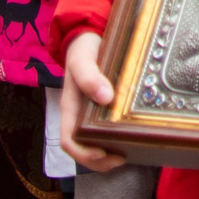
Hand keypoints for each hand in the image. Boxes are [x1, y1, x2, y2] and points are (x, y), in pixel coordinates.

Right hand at [57, 33, 126, 170]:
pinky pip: (104, 130)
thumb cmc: (83, 49)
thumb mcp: (82, 59)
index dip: (83, 153)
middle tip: (121, 160)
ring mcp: (89, 113)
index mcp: (70, 107)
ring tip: (126, 155)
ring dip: (106, 156)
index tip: (103, 154)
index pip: (68, 140)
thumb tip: (105, 98)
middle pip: (81, 148)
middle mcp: (78, 115)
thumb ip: (89, 76)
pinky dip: (114, 141)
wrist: (90, 36)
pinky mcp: (102, 108)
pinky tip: (129, 139)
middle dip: (98, 161)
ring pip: (93, 143)